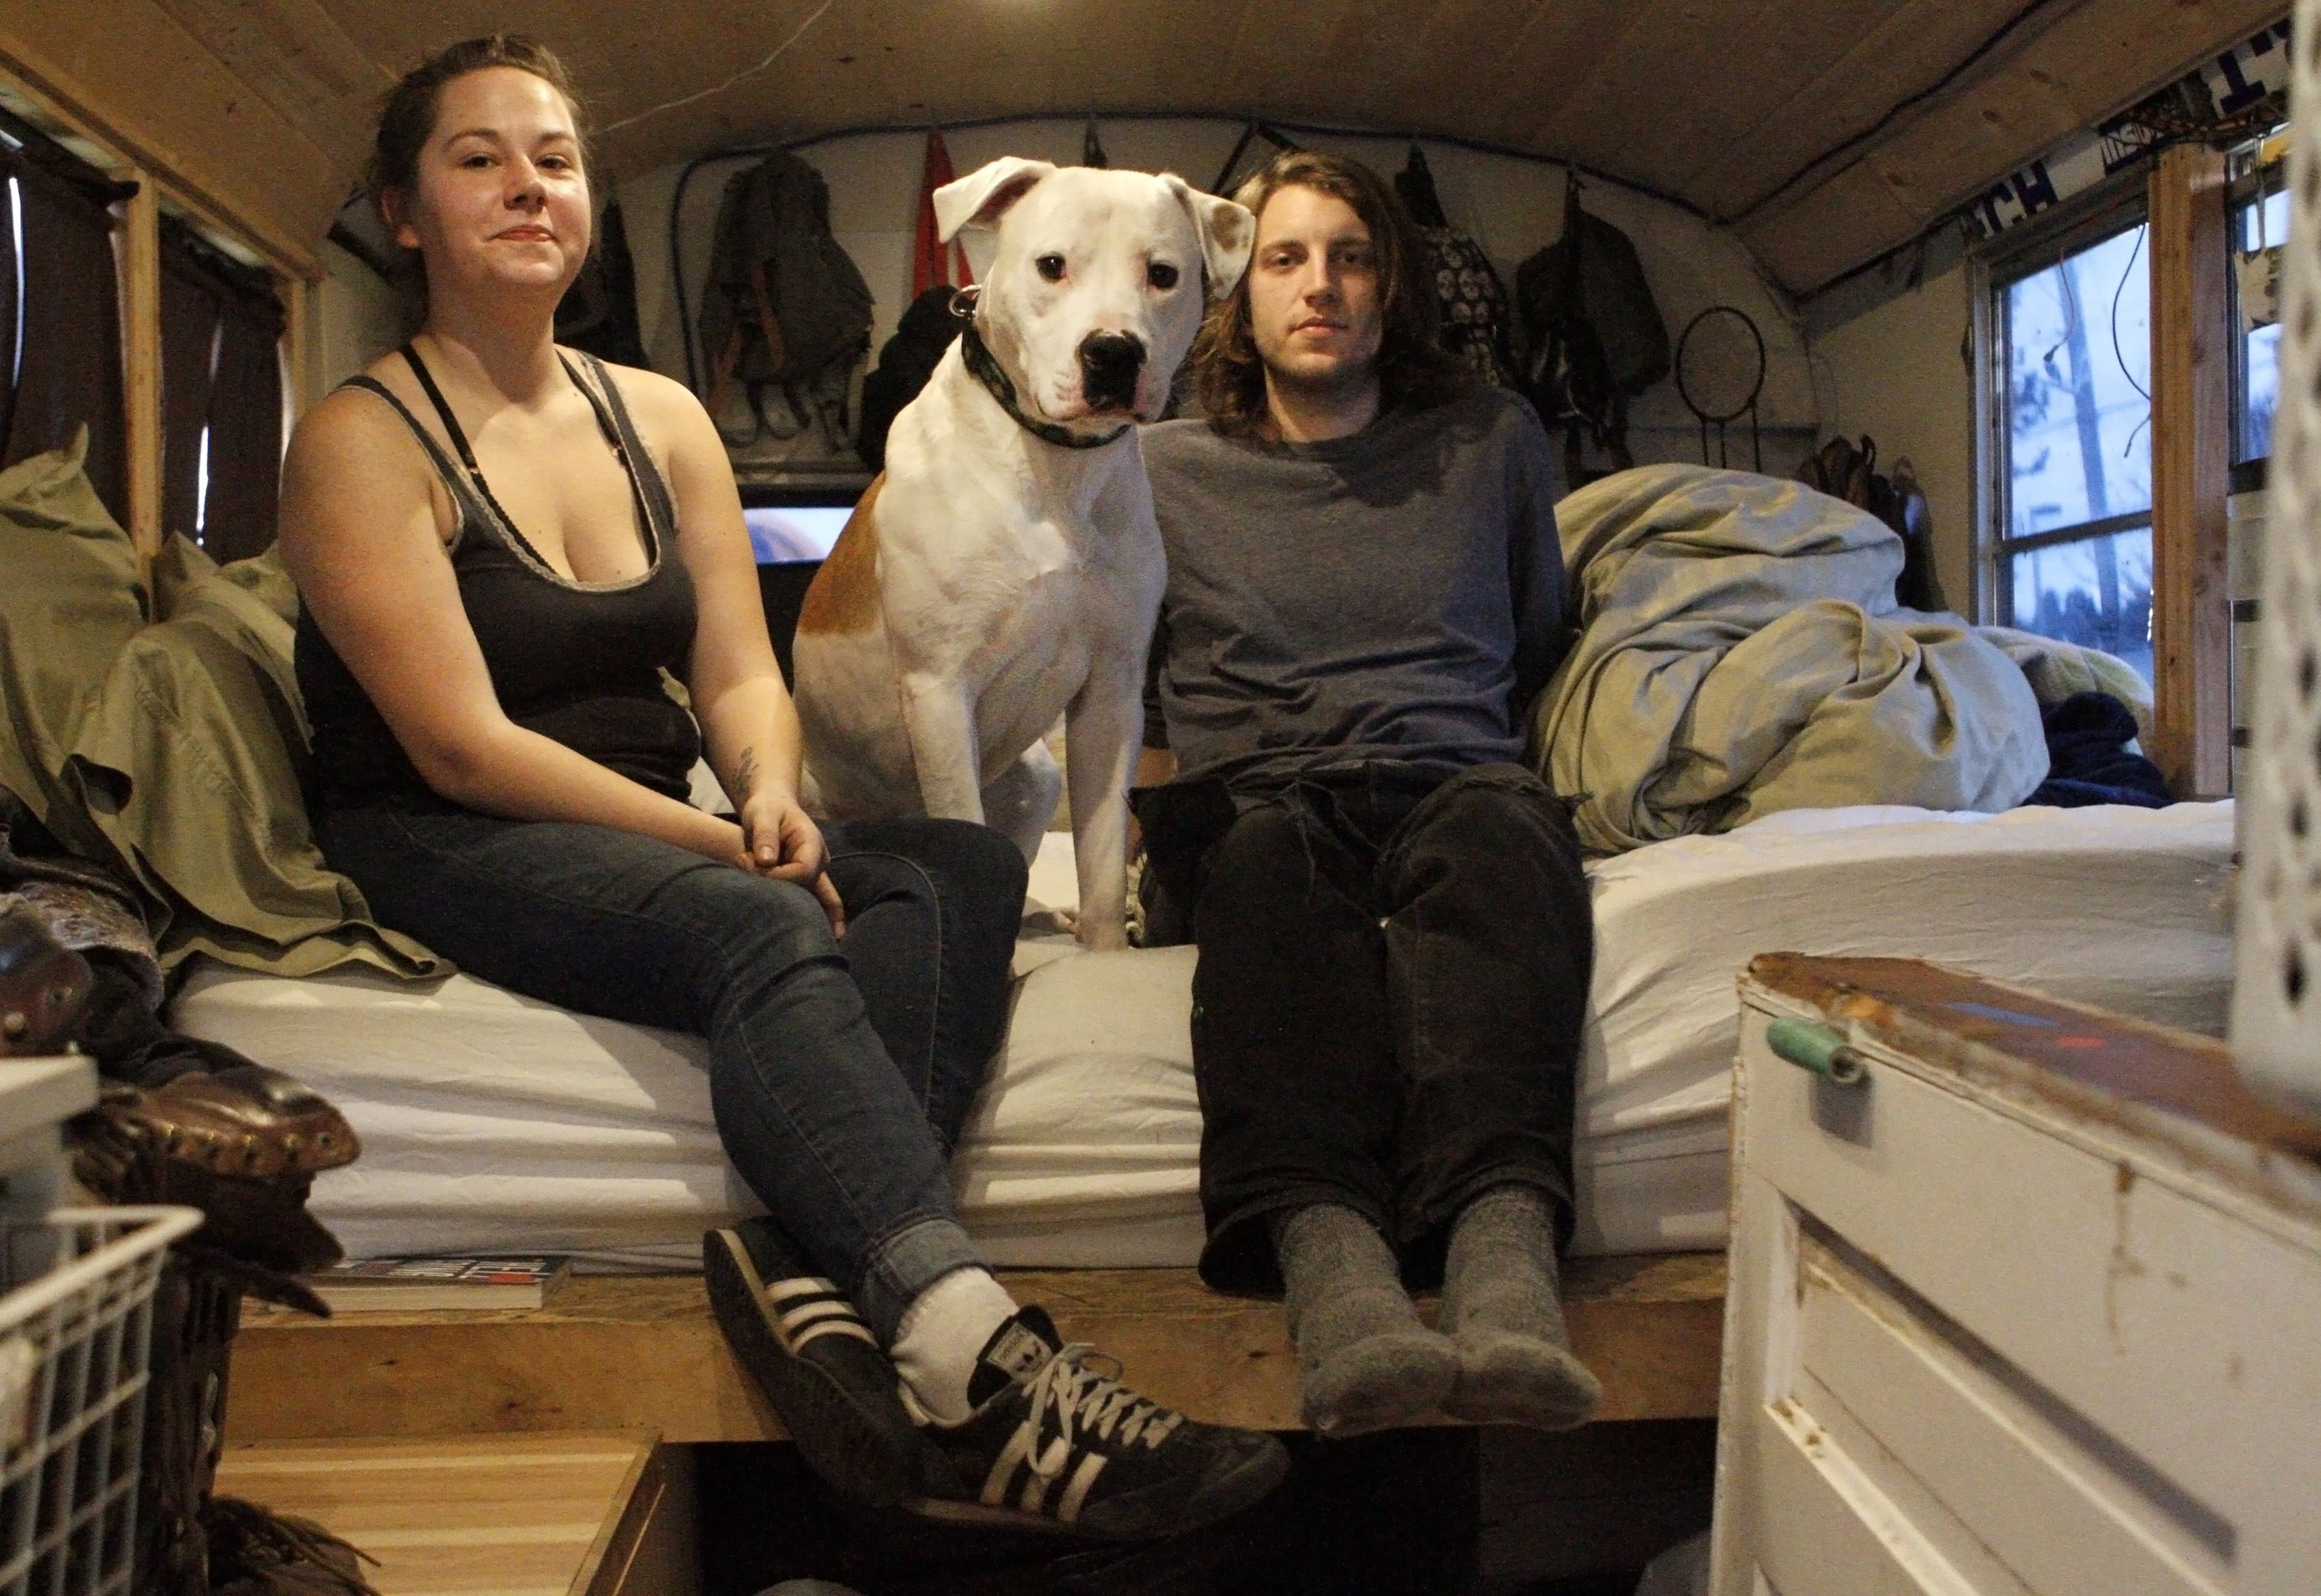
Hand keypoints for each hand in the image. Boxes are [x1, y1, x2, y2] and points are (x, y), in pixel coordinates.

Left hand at [736, 788, 845, 936]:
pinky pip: (818, 901)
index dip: (780, 878)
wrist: (771, 806)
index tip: (754, 869)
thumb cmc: (766, 808)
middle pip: (810, 890)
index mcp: (812, 843)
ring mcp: (815, 873)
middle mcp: (819, 861)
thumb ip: (764, 834)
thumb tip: (765, 860)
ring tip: (824, 943)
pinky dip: (820, 916)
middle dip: (786, 897)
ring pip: (821, 900)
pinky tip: (830, 937)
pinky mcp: (805, 881)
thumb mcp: (762, 814)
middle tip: (762, 896)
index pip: (803, 871)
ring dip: (815, 916)